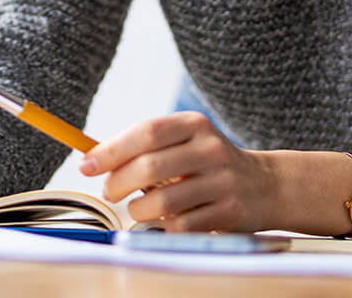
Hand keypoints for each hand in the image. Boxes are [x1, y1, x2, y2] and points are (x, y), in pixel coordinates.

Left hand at [78, 111, 275, 231]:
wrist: (265, 186)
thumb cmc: (207, 163)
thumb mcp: (184, 142)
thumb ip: (144, 147)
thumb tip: (92, 159)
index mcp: (194, 125)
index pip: (145, 133)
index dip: (110, 150)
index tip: (86, 165)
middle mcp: (210, 149)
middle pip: (149, 167)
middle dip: (118, 183)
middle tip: (109, 192)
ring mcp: (221, 181)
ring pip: (162, 202)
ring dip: (139, 210)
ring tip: (138, 208)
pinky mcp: (228, 211)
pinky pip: (181, 225)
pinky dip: (164, 226)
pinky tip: (166, 220)